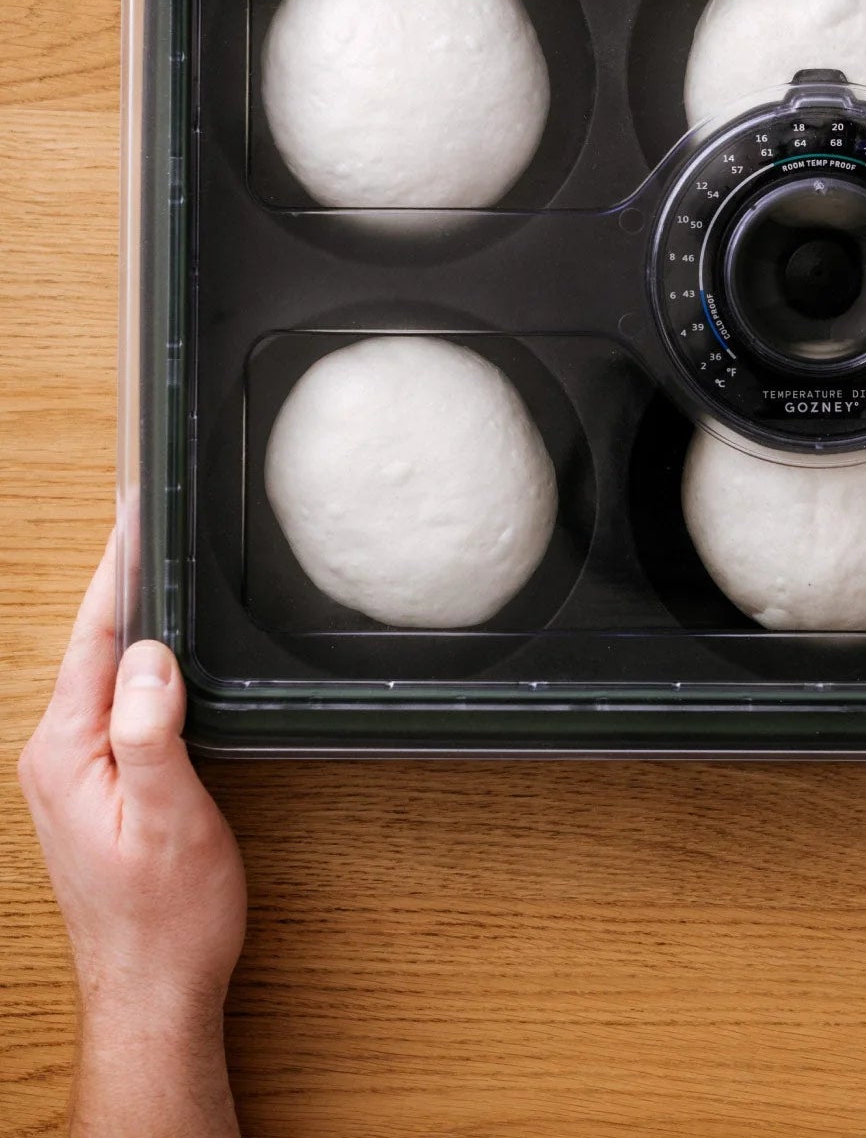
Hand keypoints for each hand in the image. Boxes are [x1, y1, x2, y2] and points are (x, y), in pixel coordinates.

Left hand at [18, 531, 244, 1137]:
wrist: (152, 988)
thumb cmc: (167, 915)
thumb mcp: (170, 816)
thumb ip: (151, 729)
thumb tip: (149, 654)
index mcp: (66, 754)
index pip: (95, 639)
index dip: (119, 573)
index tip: (135, 517)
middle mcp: (55, 759)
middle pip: (92, 648)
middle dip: (122, 583)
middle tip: (150, 526)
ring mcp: (69, 777)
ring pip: (100, 676)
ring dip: (128, 624)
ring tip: (154, 573)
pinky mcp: (91, 790)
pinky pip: (110, 706)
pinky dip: (134, 667)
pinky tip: (157, 657)